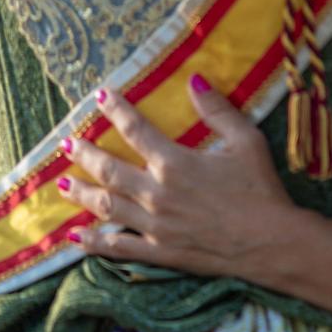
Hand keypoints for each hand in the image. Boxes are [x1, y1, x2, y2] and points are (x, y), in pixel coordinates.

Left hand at [57, 78, 298, 282]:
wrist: (270, 243)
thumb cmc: (260, 188)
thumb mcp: (246, 141)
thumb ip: (217, 110)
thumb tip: (194, 79)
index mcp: (175, 163)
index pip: (136, 130)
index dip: (116, 110)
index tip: (98, 96)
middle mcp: (156, 193)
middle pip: (110, 170)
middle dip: (85, 155)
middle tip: (66, 143)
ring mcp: (154, 226)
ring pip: (106, 207)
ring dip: (81, 194)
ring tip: (61, 185)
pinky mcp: (159, 252)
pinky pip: (119, 247)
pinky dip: (94, 243)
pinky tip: (75, 238)